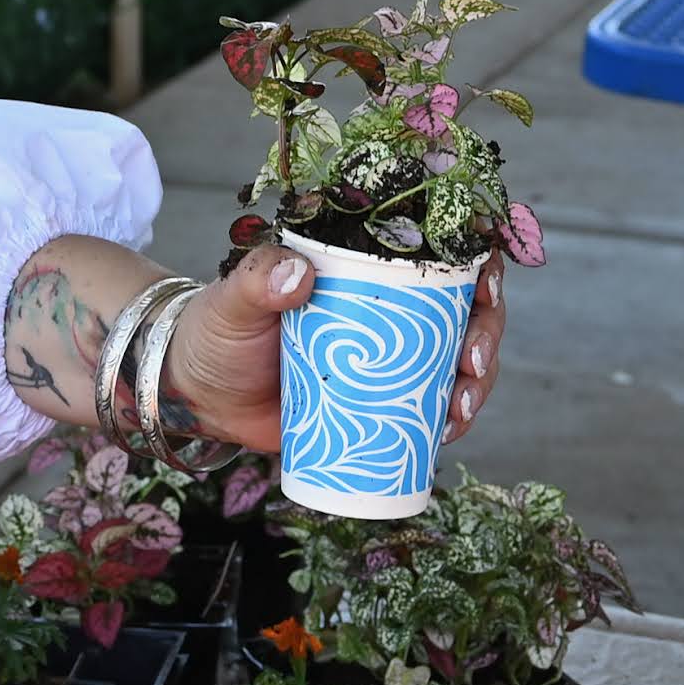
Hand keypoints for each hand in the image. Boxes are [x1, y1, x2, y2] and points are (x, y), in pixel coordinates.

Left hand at [162, 243, 511, 453]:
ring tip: (458, 409)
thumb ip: (257, 279)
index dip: (478, 263)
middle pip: (465, 310)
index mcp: (365, 266)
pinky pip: (430, 409)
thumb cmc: (216, 332)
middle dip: (485, 335)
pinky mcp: (381, 403)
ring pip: (458, 361)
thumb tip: (297, 275)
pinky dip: (449, 420)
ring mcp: (392, 357)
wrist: (198, 395)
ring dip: (476, 383)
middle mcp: (391, 307)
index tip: (485, 285)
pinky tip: (447, 432)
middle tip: (469, 363)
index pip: (439, 252)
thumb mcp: (233, 300)